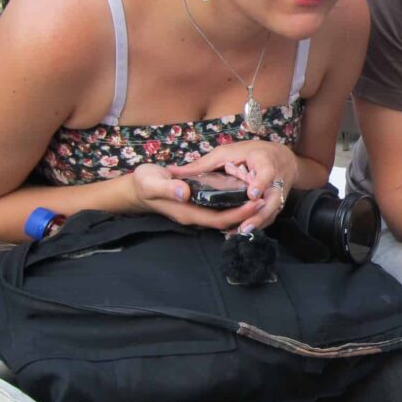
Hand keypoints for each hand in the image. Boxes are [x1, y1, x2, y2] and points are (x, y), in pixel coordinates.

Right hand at [128, 163, 264, 230]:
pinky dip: (234, 202)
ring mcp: (197, 211)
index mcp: (188, 213)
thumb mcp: (151, 182)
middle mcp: (196, 215)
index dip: (238, 214)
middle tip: (265, 198)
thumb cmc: (143, 184)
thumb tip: (184, 191)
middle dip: (247, 212)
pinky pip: (221, 207)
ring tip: (261, 195)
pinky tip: (245, 191)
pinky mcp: (199, 204)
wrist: (136, 187)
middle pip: (227, 220)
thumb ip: (167, 187)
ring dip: (243, 207)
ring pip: (225, 214)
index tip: (254, 203)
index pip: (219, 219)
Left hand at [168, 140, 299, 231]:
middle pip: (272, 199)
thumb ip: (203, 164)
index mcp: (264, 162)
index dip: (260, 184)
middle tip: (245, 225)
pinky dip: (259, 224)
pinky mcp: (276, 202)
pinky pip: (269, 215)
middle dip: (259, 214)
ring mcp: (278, 193)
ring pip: (271, 210)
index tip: (252, 194)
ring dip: (258, 222)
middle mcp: (275, 180)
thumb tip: (173, 172)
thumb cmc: (251, 151)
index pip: (266, 173)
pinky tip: (243, 231)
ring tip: (242, 232)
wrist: (281, 156)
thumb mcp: (227, 152)